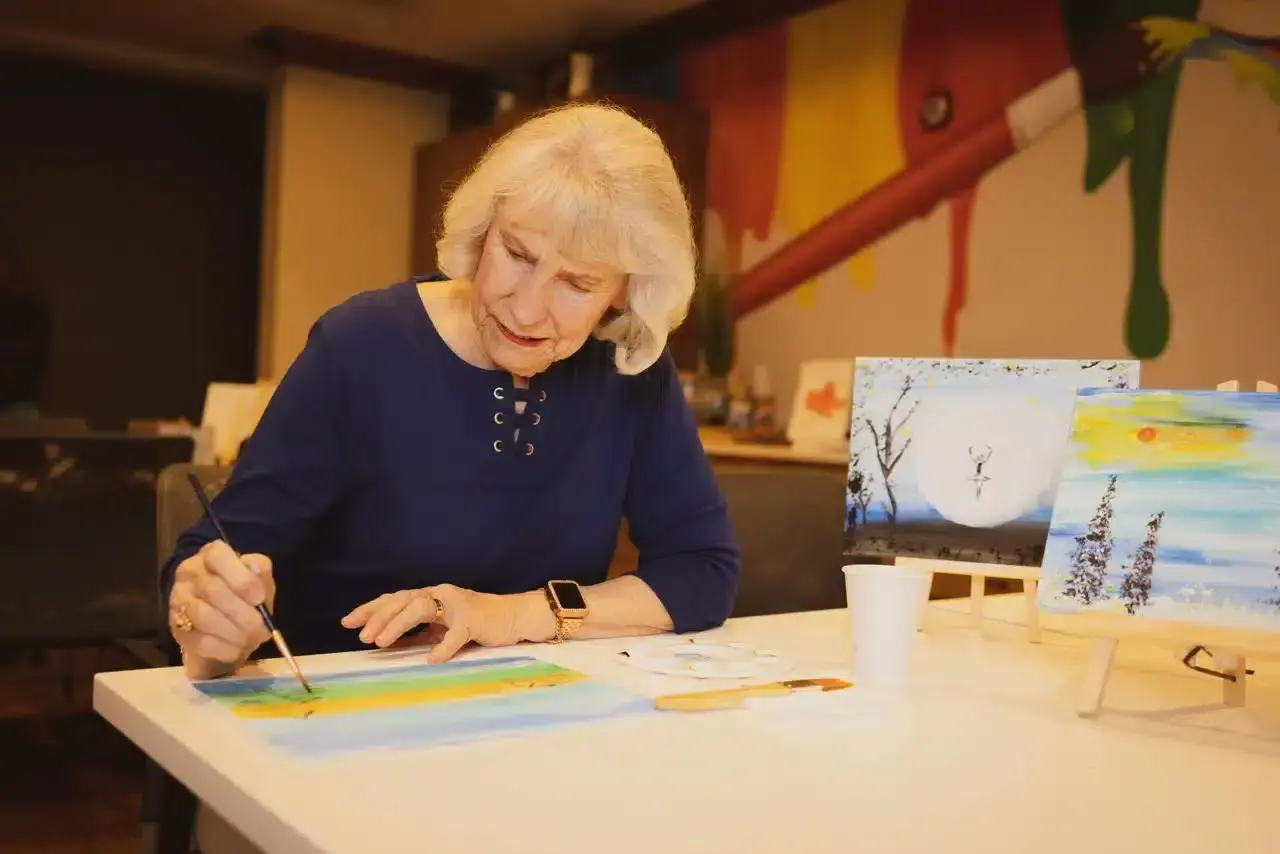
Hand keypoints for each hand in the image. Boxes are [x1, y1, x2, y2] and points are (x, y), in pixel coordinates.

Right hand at [168, 540, 274, 671]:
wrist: (229, 619)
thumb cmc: (246, 593)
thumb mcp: (260, 578)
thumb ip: (261, 574)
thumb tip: (256, 577)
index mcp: (211, 554)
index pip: (216, 556)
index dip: (241, 579)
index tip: (259, 598)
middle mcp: (188, 573)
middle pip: (213, 591)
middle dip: (244, 614)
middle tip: (262, 629)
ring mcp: (178, 600)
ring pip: (204, 617)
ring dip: (234, 633)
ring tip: (250, 639)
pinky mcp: (176, 628)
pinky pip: (198, 641)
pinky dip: (223, 648)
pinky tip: (236, 649)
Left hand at [341, 584, 531, 662]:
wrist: (514, 617)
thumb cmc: (478, 623)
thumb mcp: (442, 628)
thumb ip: (420, 633)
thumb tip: (389, 643)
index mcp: (431, 596)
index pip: (395, 599)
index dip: (371, 609)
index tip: (346, 622)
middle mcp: (441, 595)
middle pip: (403, 599)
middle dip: (379, 616)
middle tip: (361, 635)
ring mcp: (457, 606)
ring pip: (421, 608)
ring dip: (398, 624)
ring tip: (381, 641)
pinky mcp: (474, 621)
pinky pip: (455, 634)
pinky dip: (443, 647)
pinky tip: (431, 659)